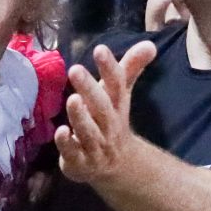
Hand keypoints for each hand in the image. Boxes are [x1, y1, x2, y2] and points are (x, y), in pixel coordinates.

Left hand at [54, 41, 156, 183]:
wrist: (117, 167)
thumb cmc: (110, 121)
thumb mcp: (119, 96)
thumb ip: (130, 68)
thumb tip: (150, 44)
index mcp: (117, 106)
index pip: (117, 85)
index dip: (110, 67)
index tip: (100, 49)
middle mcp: (109, 125)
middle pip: (102, 107)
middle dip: (90, 89)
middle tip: (75, 69)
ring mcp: (95, 146)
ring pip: (89, 131)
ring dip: (80, 116)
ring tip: (72, 99)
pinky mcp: (79, 162)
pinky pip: (73, 153)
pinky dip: (67, 144)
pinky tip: (60, 131)